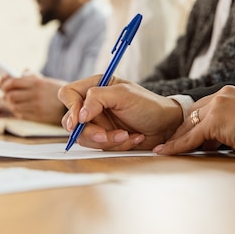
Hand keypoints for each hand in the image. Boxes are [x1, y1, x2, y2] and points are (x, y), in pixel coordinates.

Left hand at [0, 74, 66, 124]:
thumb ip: (30, 77)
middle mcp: (35, 94)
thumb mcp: (45, 80)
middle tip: (8, 95)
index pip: (12, 82)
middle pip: (10, 95)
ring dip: (11, 104)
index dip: (3, 83)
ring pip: (13, 106)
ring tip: (15, 102)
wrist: (74, 104)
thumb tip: (11, 76)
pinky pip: (20, 114)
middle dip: (6, 95)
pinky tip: (22, 108)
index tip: (2, 85)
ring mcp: (36, 106)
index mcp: (36, 82)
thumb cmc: (56, 91)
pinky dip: (17, 111)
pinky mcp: (37, 116)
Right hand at [58, 75, 183, 150]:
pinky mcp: (104, 137)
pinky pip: (99, 146)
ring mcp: (98, 122)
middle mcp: (93, 104)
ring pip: (84, 137)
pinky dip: (116, 145)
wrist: (166, 127)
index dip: (71, 108)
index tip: (81, 120)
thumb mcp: (123, 95)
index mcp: (95, 87)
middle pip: (72, 120)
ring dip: (107, 140)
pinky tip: (131, 138)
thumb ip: (97, 98)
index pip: (68, 94)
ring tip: (126, 135)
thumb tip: (80, 114)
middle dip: (90, 131)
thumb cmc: (148, 106)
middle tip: (106, 135)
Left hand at [154, 85, 234, 157]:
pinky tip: (166, 152)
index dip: (197, 121)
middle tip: (173, 141)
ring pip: (190, 124)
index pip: (208, 106)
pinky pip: (191, 137)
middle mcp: (224, 94)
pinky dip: (177, 146)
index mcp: (234, 92)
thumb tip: (231, 137)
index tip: (190, 132)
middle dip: (183, 128)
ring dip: (178, 137)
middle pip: (195, 113)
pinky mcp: (215, 121)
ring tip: (165, 148)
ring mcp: (218, 106)